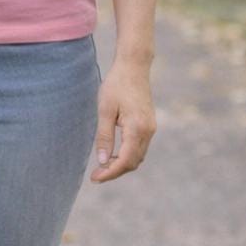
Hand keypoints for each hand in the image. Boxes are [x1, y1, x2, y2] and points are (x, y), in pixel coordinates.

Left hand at [89, 57, 155, 182]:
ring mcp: (151, 128)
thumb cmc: (116, 85)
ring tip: (102, 166)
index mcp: (137, 128)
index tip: (95, 178)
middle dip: (115, 172)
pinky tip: (113, 154)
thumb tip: (103, 162)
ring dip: (121, 165)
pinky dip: (127, 155)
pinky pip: (140, 147)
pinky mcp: (149, 125)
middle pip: (133, 163)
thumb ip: (104, 137)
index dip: (110, 173)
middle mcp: (148, 131)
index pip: (125, 161)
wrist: (134, 67)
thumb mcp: (104, 110)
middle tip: (95, 175)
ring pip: (138, 157)